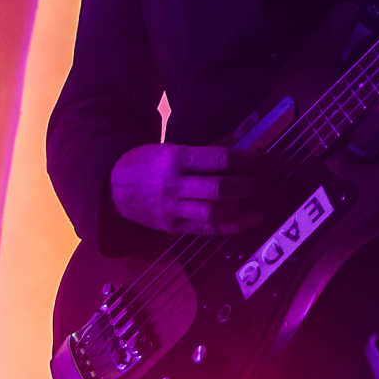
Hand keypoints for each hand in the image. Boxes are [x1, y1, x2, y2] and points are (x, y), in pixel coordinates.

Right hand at [110, 142, 269, 235]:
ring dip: (241, 205)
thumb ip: (206, 152)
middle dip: (246, 184)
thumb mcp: (172, 148)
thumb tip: (243, 150)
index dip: (248, 161)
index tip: (265, 161)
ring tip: (252, 196)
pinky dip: (234, 226)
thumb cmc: (148, 163)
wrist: (113, 186)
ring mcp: (174, 209)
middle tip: (259, 179)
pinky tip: (251, 219)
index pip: (220, 160)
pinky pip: (209, 230)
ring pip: (215, 212)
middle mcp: (175, 185)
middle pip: (219, 189)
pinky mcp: (174, 227)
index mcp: (176, 158)